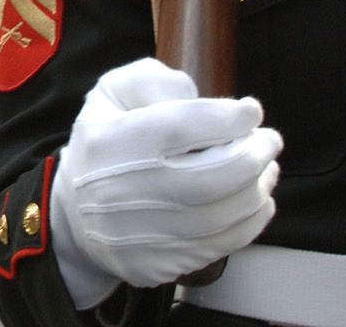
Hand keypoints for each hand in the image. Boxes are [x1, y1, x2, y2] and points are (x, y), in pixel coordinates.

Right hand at [50, 58, 281, 308]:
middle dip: (253, 156)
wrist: (74, 217)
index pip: (182, 127)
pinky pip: (217, 247)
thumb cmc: (104, 143)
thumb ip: (152, 81)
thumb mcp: (112, 93)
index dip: (227, 118)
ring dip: (257, 189)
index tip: (250, 110)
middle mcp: (123, 192)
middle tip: (271, 140)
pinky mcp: (156, 265)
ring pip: (220, 217)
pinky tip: (257, 200)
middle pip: (209, 178)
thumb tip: (196, 96)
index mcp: (112, 141)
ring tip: (268, 167)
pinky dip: (249, 223)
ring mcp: (140, 235)